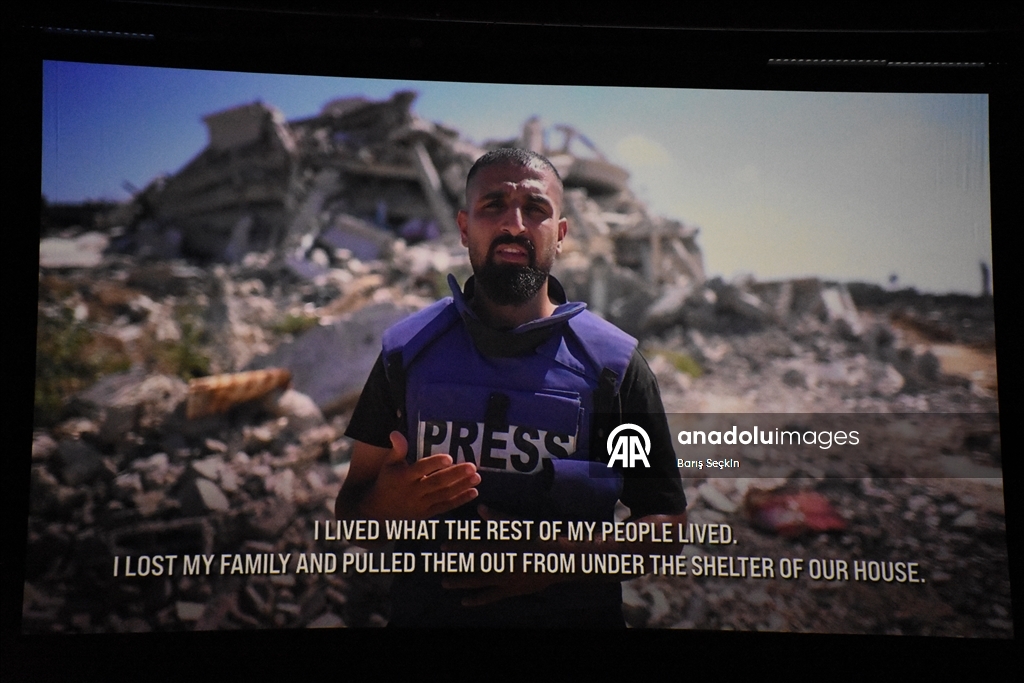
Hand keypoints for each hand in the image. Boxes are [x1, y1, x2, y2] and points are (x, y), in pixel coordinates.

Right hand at [362, 432, 479, 519]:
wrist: (379, 512)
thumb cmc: (387, 482)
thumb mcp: (389, 465)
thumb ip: (397, 450)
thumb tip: (396, 432)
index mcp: (403, 477)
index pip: (420, 469)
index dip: (434, 464)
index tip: (449, 457)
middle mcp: (413, 492)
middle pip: (437, 483)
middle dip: (455, 475)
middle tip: (473, 466)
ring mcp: (421, 505)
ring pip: (444, 495)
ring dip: (461, 487)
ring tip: (477, 477)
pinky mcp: (427, 514)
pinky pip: (445, 507)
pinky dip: (460, 500)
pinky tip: (473, 492)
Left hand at [441, 505, 561, 605]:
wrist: (559, 559)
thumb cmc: (539, 538)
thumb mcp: (518, 525)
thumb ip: (498, 519)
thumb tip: (480, 508)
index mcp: (500, 548)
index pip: (473, 548)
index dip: (457, 548)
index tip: (444, 547)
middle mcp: (499, 565)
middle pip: (471, 567)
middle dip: (454, 566)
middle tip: (439, 565)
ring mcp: (504, 580)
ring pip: (477, 583)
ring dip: (460, 583)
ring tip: (445, 583)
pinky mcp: (511, 591)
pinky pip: (490, 597)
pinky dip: (477, 600)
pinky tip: (464, 602)